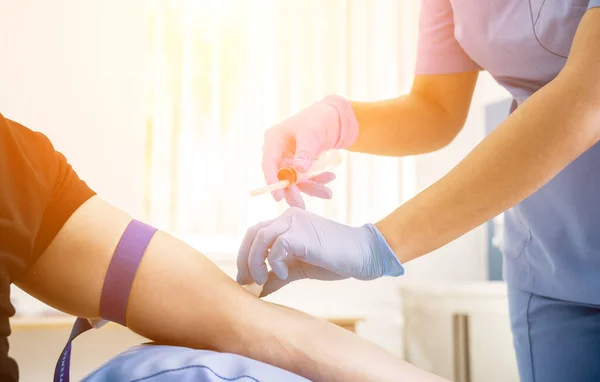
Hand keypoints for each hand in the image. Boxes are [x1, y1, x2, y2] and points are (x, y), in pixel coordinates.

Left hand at [236, 208, 403, 296]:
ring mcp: (295, 222)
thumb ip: (279, 274)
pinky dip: (274, 262)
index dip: (245, 254)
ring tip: (262, 279)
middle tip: (246, 281)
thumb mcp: (300, 268)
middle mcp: (288, 217)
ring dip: (254, 261)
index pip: (255, 232)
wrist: (363, 254)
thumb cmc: (334, 260)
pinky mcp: (302, 234)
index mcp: (287, 221)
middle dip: (244, 259)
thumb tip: (259, 291)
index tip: (245, 278)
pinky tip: (285, 273)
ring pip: (259, 237)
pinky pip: (276, 246)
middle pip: (252, 233)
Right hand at [262, 95, 358, 208]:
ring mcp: (289, 159)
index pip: (268, 163)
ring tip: (327, 193)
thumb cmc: (318, 119)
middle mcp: (279, 151)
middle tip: (301, 205)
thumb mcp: (312, 134)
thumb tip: (298, 170)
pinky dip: (317, 181)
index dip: (272, 180)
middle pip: (281, 176)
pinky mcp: (300, 164)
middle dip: (293, 191)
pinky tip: (329, 178)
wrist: (334, 118)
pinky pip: (306, 178)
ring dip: (310, 188)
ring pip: (295, 180)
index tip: (278, 196)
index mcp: (274, 139)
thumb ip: (305, 152)